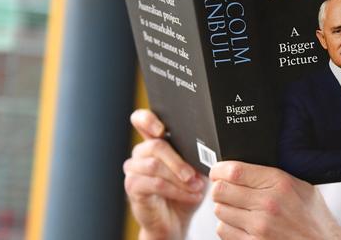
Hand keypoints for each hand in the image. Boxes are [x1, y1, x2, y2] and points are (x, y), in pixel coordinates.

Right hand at [123, 109, 205, 239]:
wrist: (176, 220)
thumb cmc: (185, 190)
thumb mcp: (195, 169)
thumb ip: (195, 155)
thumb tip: (208, 149)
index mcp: (155, 141)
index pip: (142, 120)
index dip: (148, 119)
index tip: (161, 129)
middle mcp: (141, 152)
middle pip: (155, 146)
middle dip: (179, 161)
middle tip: (194, 175)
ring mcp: (134, 169)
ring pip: (155, 166)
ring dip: (180, 178)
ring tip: (197, 187)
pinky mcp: (133, 186)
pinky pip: (155, 184)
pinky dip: (176, 191)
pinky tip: (191, 196)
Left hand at [210, 161, 340, 239]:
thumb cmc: (312, 217)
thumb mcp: (299, 185)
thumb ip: (271, 175)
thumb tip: (240, 166)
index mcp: (279, 183)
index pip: (233, 171)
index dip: (219, 170)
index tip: (218, 171)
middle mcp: (267, 204)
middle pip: (220, 190)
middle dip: (220, 189)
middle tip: (227, 190)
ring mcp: (259, 227)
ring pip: (219, 211)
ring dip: (225, 209)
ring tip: (240, 209)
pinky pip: (223, 231)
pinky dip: (228, 227)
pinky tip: (242, 224)